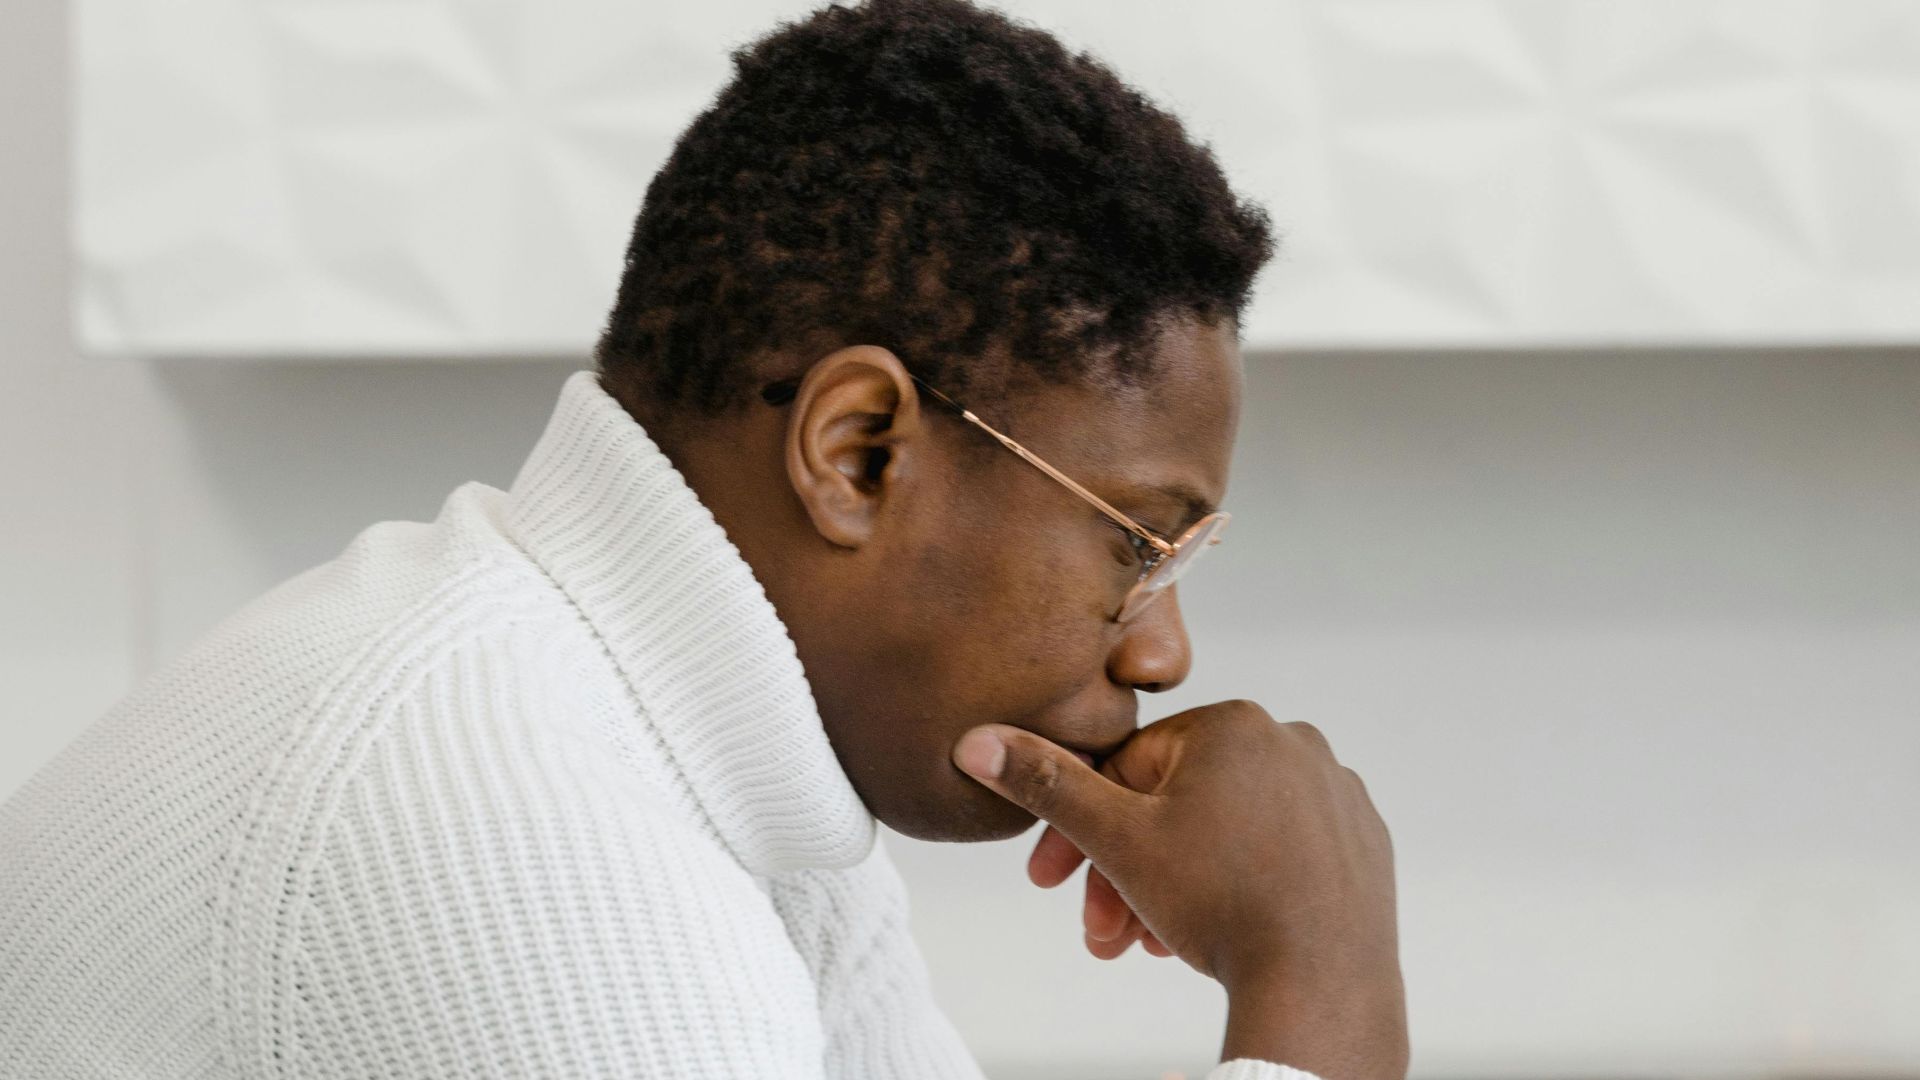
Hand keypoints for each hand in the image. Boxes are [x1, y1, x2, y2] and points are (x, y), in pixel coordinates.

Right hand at [953, 699, 1407, 1079]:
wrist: (1321, 982)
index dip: (1080, 829)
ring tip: (1154, 942)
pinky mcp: (1361, 838)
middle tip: (1103, 931)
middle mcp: (1291, 741)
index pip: (1127, 768)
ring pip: (1226, 830)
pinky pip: (1280, 850)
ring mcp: (1334, 790)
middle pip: (1177, 804)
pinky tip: (1219, 926)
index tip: (1052, 883)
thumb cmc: (1223, 906)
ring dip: (1176, 884)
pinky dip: (1241, 881)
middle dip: (1128, 871)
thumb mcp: (1117, 841)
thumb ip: (1048, 785)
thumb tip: (980, 741)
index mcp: (1231, 724)